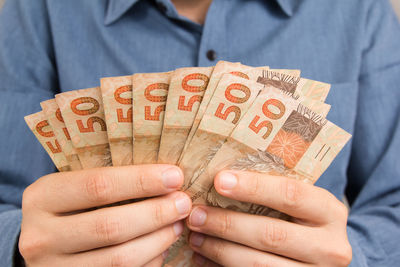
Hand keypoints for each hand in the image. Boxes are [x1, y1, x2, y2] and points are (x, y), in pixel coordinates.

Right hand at [19, 165, 191, 266]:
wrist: (40, 244)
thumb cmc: (68, 208)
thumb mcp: (74, 187)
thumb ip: (108, 182)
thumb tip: (166, 178)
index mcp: (42, 197)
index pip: (99, 186)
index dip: (142, 181)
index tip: (175, 176)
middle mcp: (40, 236)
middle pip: (111, 226)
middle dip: (156, 213)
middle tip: (183, 203)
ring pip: (119, 259)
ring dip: (158, 241)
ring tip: (177, 225)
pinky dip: (148, 262)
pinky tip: (161, 248)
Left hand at [186, 171, 351, 266]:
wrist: (321, 258)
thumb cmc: (301, 221)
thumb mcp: (299, 204)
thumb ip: (272, 193)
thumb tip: (220, 180)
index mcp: (329, 212)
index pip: (291, 195)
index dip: (254, 187)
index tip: (219, 181)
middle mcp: (330, 247)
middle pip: (272, 234)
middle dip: (227, 224)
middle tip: (196, 214)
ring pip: (259, 265)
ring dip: (220, 250)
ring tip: (195, 237)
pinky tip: (204, 258)